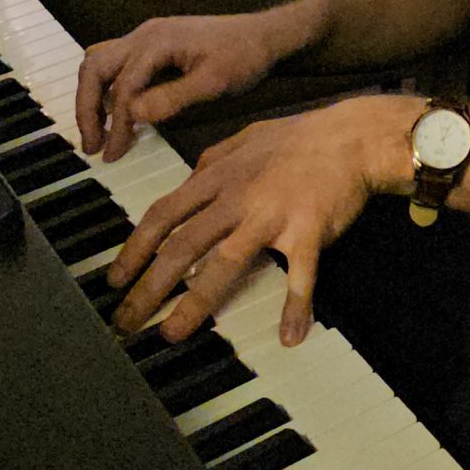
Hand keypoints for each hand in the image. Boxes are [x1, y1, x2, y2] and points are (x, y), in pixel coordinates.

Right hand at [76, 9, 293, 162]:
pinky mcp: (153, 43)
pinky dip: (107, 87)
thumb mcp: (214, 83)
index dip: (115, 124)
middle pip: (95, 67)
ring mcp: (148, 35)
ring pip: (100, 61)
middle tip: (91, 145)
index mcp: (157, 41)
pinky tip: (116, 113)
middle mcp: (145, 34)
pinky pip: (116, 62)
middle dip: (87, 107)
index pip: (123, 86)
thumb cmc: (245, 57)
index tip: (113, 156)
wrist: (266, 36)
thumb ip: (173, 98)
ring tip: (97, 132)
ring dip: (92, 95)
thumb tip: (132, 115)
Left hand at [106, 95, 417, 346]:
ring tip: (173, 333)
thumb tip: (190, 177)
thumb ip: (214, 159)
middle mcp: (238, 196)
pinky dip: (296, 305)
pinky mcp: (309, 228)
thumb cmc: (302, 137)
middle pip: (182, 245)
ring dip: (195, 302)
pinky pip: (301, 274)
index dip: (135, 249)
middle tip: (126, 320)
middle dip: (148, 286)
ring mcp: (272, 214)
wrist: (354, 135)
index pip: (164, 215)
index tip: (115, 279)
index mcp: (219, 176)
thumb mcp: (247, 138)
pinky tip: (291, 334)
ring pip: (224, 263)